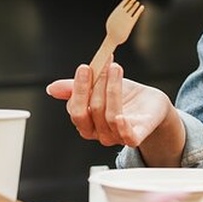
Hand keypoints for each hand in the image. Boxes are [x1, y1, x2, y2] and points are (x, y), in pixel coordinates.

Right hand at [47, 62, 172, 146]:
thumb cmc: (124, 96)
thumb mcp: (100, 87)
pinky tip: (121, 115)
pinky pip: (127, 137)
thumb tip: (51, 88)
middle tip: (102, 65)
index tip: (85, 68)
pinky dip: (122, 126)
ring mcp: (117, 136)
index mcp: (87, 122)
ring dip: (112, 89)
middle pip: (91, 111)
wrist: (151, 104)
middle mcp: (100, 132)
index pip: (76, 110)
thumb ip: (75, 88)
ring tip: (116, 68)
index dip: (79, 89)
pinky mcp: (136, 137)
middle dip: (95, 86)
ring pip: (110, 115)